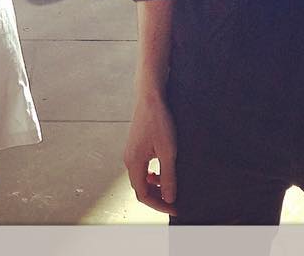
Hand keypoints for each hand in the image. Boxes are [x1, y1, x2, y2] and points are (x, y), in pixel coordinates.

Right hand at [124, 91, 176, 214]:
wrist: (150, 96)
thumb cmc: (159, 121)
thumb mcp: (168, 151)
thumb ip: (168, 176)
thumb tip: (169, 198)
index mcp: (134, 162)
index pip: (143, 195)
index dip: (159, 205)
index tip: (174, 207)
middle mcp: (128, 159)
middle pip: (140, 188)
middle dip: (157, 197)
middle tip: (174, 200)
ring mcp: (130, 152)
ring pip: (140, 178)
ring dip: (154, 186)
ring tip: (170, 186)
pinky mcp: (135, 146)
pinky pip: (141, 167)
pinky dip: (151, 174)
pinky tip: (163, 171)